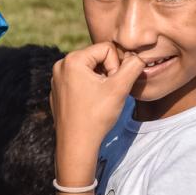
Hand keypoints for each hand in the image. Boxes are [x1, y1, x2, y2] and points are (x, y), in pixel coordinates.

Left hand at [51, 42, 142, 179]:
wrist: (76, 145)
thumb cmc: (96, 116)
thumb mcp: (119, 88)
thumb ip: (132, 67)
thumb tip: (138, 56)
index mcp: (72, 60)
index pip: (106, 49)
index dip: (117, 66)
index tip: (113, 86)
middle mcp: (60, 65)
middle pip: (97, 58)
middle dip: (108, 73)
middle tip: (108, 94)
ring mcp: (57, 79)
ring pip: (89, 70)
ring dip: (100, 81)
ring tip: (100, 100)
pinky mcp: (58, 92)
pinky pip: (79, 82)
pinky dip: (89, 90)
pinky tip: (90, 106)